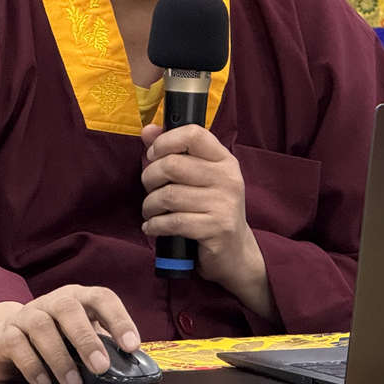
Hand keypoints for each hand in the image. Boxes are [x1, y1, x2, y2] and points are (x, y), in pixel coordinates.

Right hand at [0, 285, 139, 383]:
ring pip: (42, 327)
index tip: (132, 346)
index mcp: (77, 298)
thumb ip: (99, 347)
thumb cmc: (53, 340)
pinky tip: (44, 383)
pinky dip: (33, 366)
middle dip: (87, 339)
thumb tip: (127, 368)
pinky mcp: (4, 334)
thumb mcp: (77, 339)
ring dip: (59, 358)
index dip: (119, 319)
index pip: (101, 297)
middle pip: (69, 309)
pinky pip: (17, 345)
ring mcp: (26, 314)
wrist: (2, 338)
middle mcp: (52, 301)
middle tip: (101, 368)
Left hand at [140, 124, 274, 317]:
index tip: (153, 155)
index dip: (166, 141)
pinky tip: (153, 227)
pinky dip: (155, 225)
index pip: (194, 134)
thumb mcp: (200, 178)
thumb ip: (175, 152)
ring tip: (150, 211)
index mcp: (224, 160)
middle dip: (150, 178)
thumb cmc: (212, 210)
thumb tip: (148, 130)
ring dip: (149, 205)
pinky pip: (172, 222)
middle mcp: (228, 178)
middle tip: (150, 189)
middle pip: (173, 165)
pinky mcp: (216, 229)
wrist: (236, 253)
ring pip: (168, 195)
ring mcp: (224, 204)